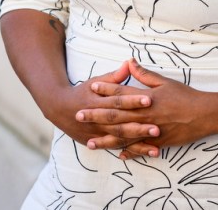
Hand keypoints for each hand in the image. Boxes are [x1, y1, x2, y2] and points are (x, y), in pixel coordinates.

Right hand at [38, 62, 158, 148]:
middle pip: (120, 124)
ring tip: (156, 148)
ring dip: (138, 144)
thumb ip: (114, 76)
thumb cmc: (82, 92)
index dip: (133, 100)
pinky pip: (118, 148)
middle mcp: (97, 121)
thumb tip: (129, 63)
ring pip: (120, 140)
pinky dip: (132, 152)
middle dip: (139, 127)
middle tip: (157, 128)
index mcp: (98, 102)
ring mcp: (97, 134)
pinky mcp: (98, 143)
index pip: (118, 101)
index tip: (149, 100)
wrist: (59, 109)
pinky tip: (147, 154)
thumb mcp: (95, 82)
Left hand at [76, 59, 217, 159]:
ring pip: (124, 136)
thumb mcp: (165, 82)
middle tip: (79, 115)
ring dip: (106, 139)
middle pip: (116, 115)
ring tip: (90, 142)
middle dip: (96, 115)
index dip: (106, 89)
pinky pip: (140, 148)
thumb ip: (145, 74)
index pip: (121, 93)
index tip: (91, 87)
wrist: (205, 114)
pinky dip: (129, 152)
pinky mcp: (158, 141)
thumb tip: (130, 62)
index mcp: (146, 98)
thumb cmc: (186, 96)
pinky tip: (118, 155)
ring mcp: (150, 130)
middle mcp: (145, 115)